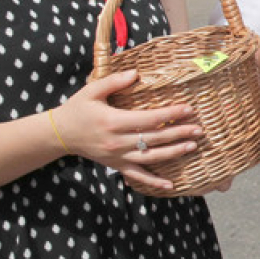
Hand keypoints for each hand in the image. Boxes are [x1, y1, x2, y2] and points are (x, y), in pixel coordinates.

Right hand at [53, 70, 202, 193]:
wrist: (60, 134)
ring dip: (173, 153)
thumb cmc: (78, 109)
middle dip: (179, 133)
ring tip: (192, 147)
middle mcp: (117, 142)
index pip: (148, 119)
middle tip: (199, 129)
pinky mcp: (116, 165)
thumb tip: (136, 74)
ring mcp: (118, 156)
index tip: (188, 109)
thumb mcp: (91, 90)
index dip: (170, 115)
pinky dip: (154, 182)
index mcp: (113, 121)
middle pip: (154, 139)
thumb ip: (114, 81)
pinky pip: (137, 176)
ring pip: (150, 158)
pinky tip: (171, 185)